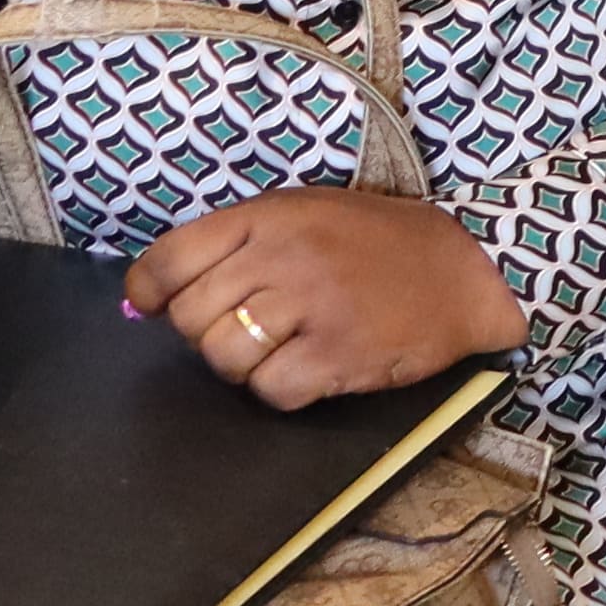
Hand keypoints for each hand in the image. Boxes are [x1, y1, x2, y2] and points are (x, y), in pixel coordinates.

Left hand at [122, 186, 528, 409]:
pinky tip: (313, 365)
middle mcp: (284, 256)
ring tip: (283, 347)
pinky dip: (283, 389)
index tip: (155, 306)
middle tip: (251, 324)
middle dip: (207, 332)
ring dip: (244, 365)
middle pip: (191, 318)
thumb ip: (230, 245)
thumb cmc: (374, 243)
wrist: (468, 269)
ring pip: (223, 359)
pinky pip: (271, 390)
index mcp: (270, 216)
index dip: (149, 292)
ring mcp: (313, 305)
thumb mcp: (303, 214)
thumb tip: (137, 301)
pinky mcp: (338, 354)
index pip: (169, 259)